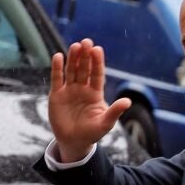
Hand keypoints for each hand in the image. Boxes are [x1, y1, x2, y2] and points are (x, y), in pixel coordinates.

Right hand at [48, 38, 130, 162]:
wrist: (74, 142)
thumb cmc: (92, 133)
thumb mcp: (105, 123)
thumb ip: (114, 111)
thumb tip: (127, 101)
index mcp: (95, 93)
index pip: (97, 74)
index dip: (97, 62)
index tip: (97, 49)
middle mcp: (82, 88)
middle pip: (84, 68)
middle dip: (85, 56)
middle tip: (86, 42)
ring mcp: (69, 90)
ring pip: (71, 70)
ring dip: (73, 58)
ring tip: (75, 46)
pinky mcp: (56, 95)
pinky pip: (57, 79)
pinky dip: (57, 68)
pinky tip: (58, 57)